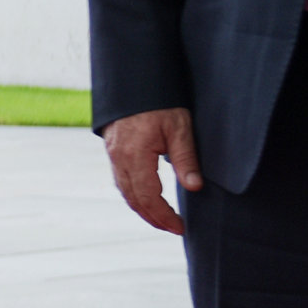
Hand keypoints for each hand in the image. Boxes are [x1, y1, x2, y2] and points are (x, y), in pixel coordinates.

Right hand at [103, 106, 201, 235]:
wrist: (135, 80)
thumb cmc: (159, 102)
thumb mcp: (179, 127)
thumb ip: (186, 159)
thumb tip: (194, 187)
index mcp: (135, 155)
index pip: (149, 197)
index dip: (164, 216)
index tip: (180, 227)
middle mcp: (119, 158)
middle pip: (134, 200)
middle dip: (154, 218)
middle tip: (173, 228)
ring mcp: (113, 155)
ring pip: (125, 192)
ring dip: (143, 209)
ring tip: (162, 218)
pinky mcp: (113, 150)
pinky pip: (120, 180)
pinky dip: (134, 195)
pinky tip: (146, 198)